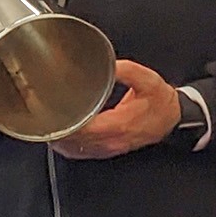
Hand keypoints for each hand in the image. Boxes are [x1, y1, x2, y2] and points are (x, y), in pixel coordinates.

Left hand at [53, 60, 180, 160]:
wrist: (172, 120)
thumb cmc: (160, 102)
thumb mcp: (148, 80)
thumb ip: (128, 71)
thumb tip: (110, 64)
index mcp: (119, 124)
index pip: (83, 129)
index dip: (64, 121)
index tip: (51, 110)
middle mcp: (110, 141)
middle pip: (72, 140)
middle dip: (56, 127)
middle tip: (43, 110)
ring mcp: (106, 149)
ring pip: (72, 149)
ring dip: (58, 136)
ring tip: (47, 119)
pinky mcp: (104, 151)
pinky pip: (78, 152)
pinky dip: (65, 143)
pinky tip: (59, 131)